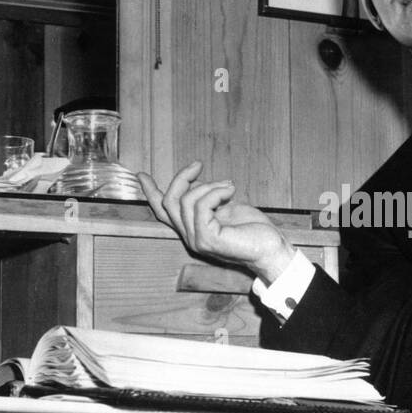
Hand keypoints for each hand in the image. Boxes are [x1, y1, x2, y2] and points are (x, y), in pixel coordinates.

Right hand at [138, 163, 295, 282]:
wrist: (270, 248)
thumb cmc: (252, 229)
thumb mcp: (224, 206)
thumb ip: (205, 198)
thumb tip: (193, 181)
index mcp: (191, 229)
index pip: (163, 211)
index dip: (150, 192)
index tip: (141, 175)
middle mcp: (189, 237)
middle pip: (168, 201)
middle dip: (182, 177)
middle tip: (198, 165)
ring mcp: (196, 240)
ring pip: (185, 200)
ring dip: (208, 185)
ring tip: (228, 186)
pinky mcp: (207, 239)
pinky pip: (201, 205)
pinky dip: (215, 192)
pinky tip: (231, 191)